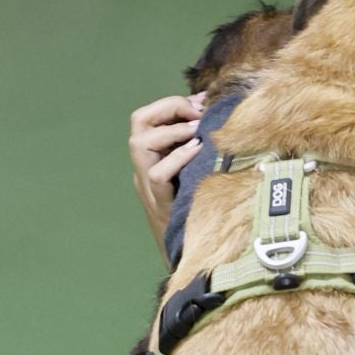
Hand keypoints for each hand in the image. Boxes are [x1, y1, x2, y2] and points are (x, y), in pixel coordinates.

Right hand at [129, 91, 205, 252]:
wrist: (188, 251)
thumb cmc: (198, 205)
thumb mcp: (197, 169)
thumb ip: (198, 144)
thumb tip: (216, 111)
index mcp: (151, 154)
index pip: (147, 115)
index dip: (172, 103)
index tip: (201, 103)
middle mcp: (143, 165)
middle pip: (138, 121)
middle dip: (169, 108)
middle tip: (197, 113)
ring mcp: (146, 183)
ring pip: (140, 143)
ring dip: (173, 130)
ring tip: (198, 132)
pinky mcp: (158, 200)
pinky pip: (158, 173)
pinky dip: (177, 157)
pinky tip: (197, 151)